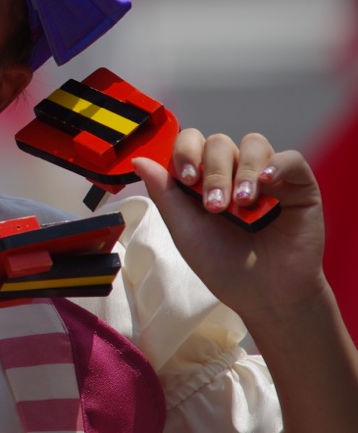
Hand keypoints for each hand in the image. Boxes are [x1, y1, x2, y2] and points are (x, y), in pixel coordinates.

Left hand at [133, 130, 327, 325]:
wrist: (265, 296)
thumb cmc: (223, 265)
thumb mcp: (185, 230)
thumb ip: (164, 194)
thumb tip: (139, 160)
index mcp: (203, 179)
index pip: (191, 143)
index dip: (184, 151)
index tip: (186, 178)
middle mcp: (234, 172)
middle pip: (218, 143)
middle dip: (213, 172)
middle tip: (215, 207)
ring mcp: (267, 177)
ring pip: (253, 144)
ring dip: (242, 171)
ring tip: (242, 204)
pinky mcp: (299, 186)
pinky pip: (291, 158)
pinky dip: (277, 164)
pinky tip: (267, 182)